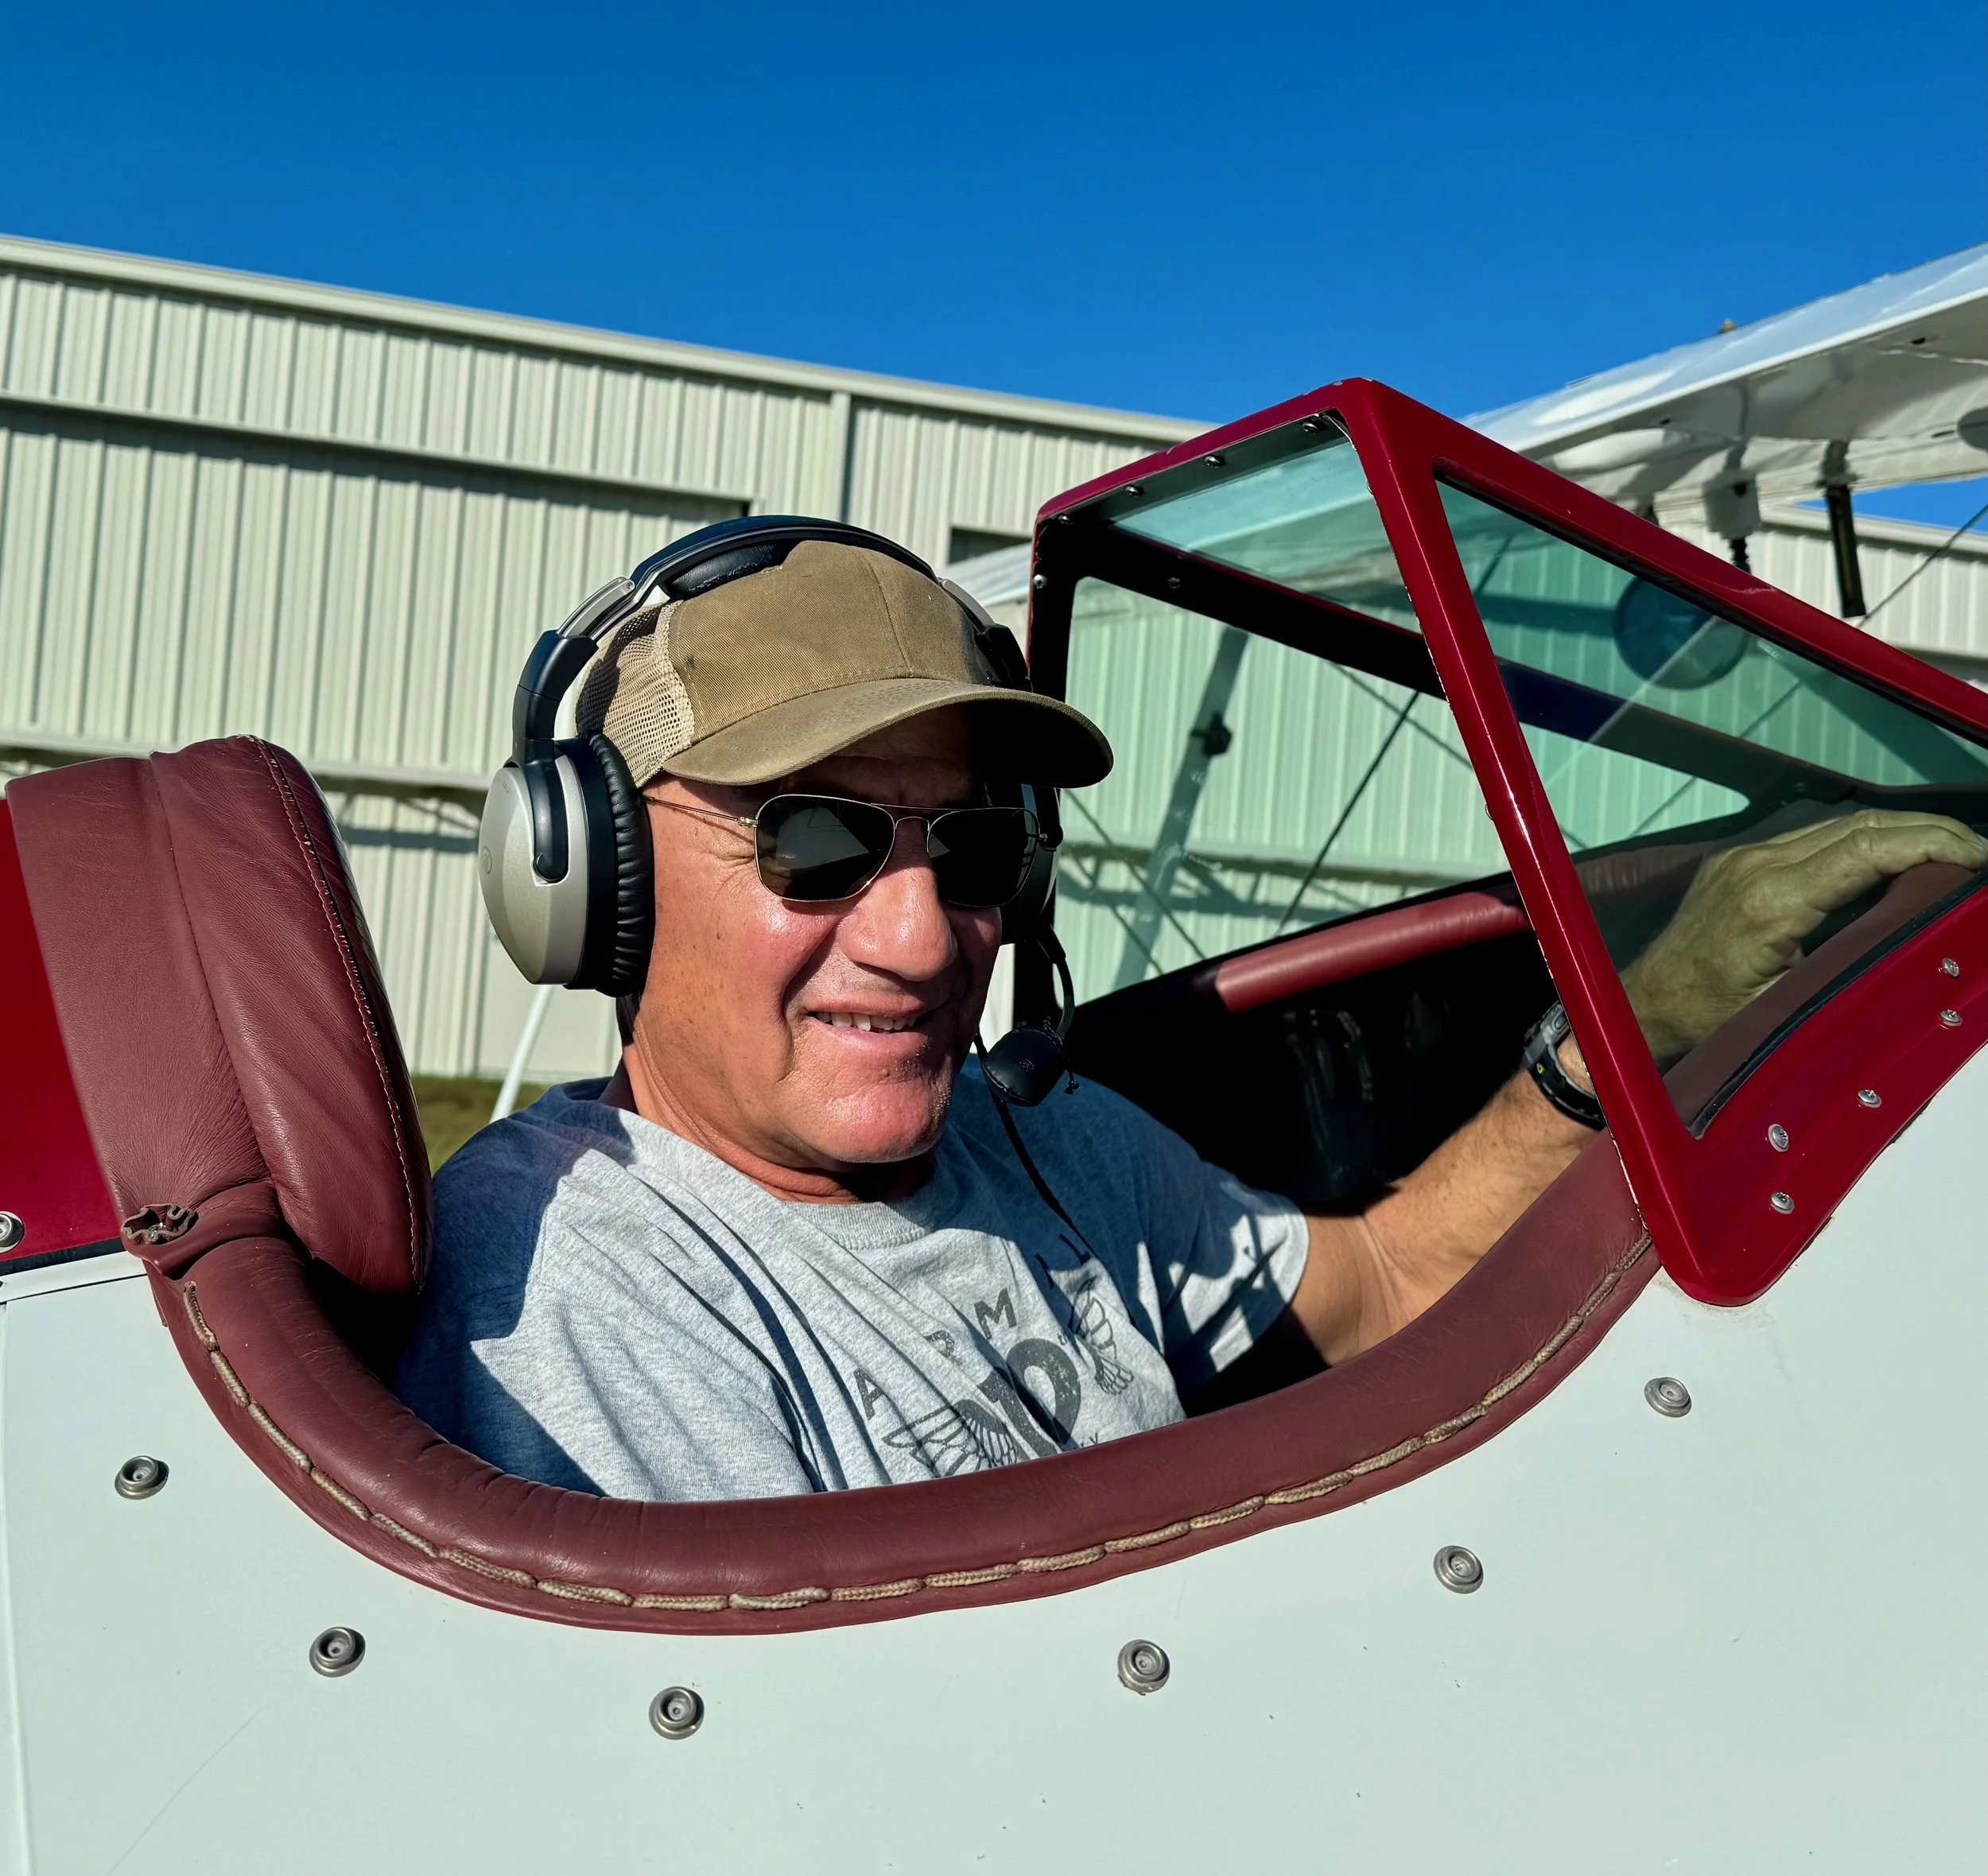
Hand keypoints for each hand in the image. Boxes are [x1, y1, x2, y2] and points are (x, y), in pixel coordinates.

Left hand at [1621, 808, 1987, 1058]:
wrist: (1645, 1006)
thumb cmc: (1709, 1019)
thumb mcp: (1790, 1007)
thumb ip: (1850, 968)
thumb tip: (1914, 946)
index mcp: (1771, 901)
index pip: (1867, 850)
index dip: (1931, 844)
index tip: (1977, 856)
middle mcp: (1756, 866)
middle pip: (1860, 827)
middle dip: (1929, 830)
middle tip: (1979, 851)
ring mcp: (1745, 858)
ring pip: (1839, 825)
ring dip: (1900, 830)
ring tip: (1953, 848)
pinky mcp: (1739, 861)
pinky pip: (1812, 837)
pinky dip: (1864, 839)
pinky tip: (1897, 853)